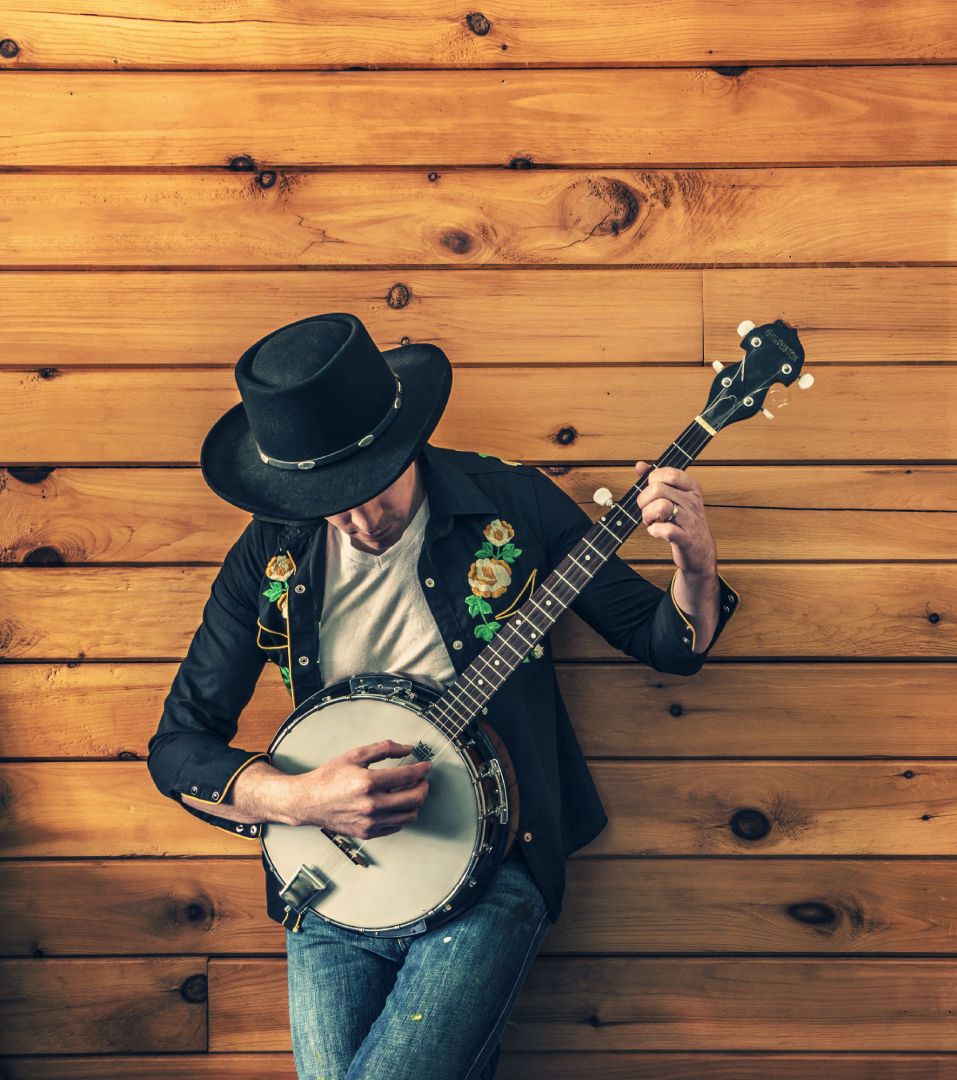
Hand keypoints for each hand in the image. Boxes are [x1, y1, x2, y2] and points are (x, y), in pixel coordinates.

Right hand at [289, 739, 430, 837]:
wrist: (309, 801)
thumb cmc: (329, 777)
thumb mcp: (355, 755)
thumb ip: (384, 748)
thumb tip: (408, 748)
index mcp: (369, 782)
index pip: (408, 776)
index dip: (422, 770)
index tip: (426, 766)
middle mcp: (371, 805)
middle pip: (414, 799)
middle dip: (424, 787)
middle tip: (422, 780)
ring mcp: (370, 822)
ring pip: (409, 816)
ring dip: (415, 802)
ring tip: (410, 792)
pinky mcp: (367, 833)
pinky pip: (396, 826)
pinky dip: (401, 815)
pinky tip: (396, 804)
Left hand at [633, 461, 716, 577]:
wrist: (700, 551)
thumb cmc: (684, 521)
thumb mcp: (675, 496)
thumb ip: (658, 479)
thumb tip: (639, 465)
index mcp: (691, 488)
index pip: (668, 473)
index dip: (652, 481)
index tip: (651, 491)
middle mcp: (692, 501)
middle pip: (657, 489)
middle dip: (644, 500)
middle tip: (647, 510)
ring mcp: (690, 520)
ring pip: (660, 506)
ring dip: (647, 515)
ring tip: (650, 521)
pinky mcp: (685, 539)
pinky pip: (665, 530)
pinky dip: (654, 531)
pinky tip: (655, 531)